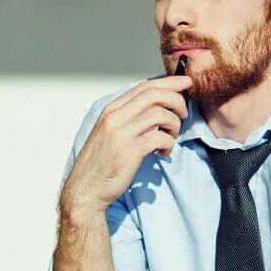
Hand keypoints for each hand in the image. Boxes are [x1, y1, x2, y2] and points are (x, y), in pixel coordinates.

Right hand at [61, 76, 191, 215]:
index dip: (168, 82)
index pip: (144, 86)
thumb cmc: (101, 162)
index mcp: (111, 110)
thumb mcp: (110, 132)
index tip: (185, 82)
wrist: (85, 188)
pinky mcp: (130, 151)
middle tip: (184, 113)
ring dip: (174, 125)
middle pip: (155, 95)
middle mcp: (115, 117)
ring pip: (160, 114)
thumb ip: (129, 118)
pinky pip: (160, 137)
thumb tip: (158, 108)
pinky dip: (169, 143)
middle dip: (176, 100)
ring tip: (171, 137)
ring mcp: (122, 133)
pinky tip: (164, 152)